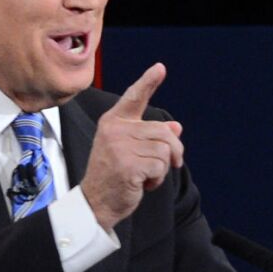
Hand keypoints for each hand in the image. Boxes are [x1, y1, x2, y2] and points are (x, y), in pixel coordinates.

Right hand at [81, 63, 183, 229]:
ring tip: (144, 175)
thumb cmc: (114, 175)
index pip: (134, 97)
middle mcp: (115, 130)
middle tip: (162, 167)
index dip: (148, 82)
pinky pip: (161, 166)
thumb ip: (151, 137)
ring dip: (162, 168)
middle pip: (163, 132)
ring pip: (165, 150)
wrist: (95, 203)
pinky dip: (158, 179)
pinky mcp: (128, 165)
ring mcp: (120, 147)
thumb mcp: (131, 150)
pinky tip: (142, 184)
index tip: (160, 68)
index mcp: (113, 121)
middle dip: (172, 151)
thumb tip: (176, 128)